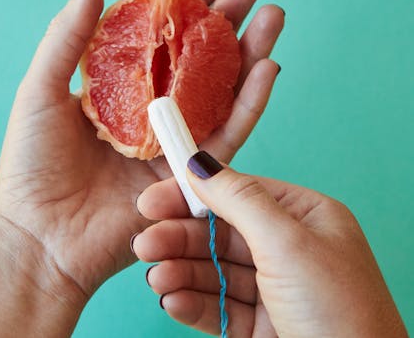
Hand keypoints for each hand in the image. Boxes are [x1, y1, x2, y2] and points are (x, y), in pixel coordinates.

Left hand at [0, 0, 284, 305]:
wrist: (42, 236)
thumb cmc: (32, 165)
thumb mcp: (41, 90)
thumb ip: (68, 37)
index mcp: (122, 85)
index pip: (165, 32)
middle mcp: (153, 109)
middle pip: (201, 57)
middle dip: (230, 18)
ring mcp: (175, 141)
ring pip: (224, 91)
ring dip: (251, 53)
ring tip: (271, 16)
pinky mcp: (190, 174)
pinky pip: (228, 134)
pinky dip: (250, 103)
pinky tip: (267, 68)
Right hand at [134, 152, 407, 336]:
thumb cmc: (339, 311)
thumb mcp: (286, 242)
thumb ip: (239, 200)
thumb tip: (199, 163)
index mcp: (304, 218)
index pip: (236, 194)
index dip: (192, 194)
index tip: (152, 200)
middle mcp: (288, 249)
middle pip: (219, 234)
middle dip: (180, 238)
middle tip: (145, 243)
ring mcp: (272, 289)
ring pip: (214, 271)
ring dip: (181, 272)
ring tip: (156, 278)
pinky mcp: (259, 325)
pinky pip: (218, 307)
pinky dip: (193, 303)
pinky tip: (173, 301)